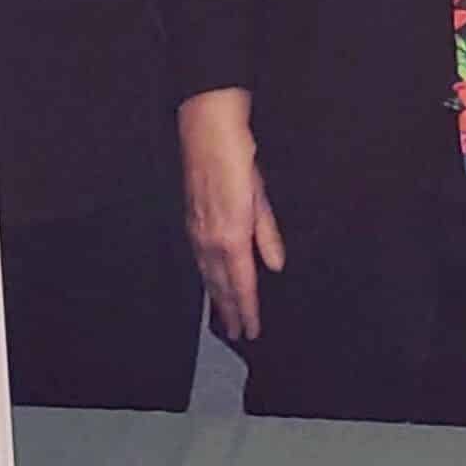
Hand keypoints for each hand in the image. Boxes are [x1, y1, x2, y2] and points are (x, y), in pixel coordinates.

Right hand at [180, 87, 284, 341]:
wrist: (205, 130)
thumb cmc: (237, 158)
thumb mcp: (260, 195)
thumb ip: (267, 233)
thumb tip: (275, 265)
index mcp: (230, 236)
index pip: (242, 284)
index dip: (248, 310)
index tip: (253, 330)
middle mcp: (210, 239)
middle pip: (221, 286)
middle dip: (230, 312)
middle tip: (239, 335)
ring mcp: (197, 231)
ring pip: (207, 275)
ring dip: (216, 298)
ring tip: (224, 319)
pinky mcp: (191, 221)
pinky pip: (199, 259)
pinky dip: (206, 277)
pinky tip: (210, 281)